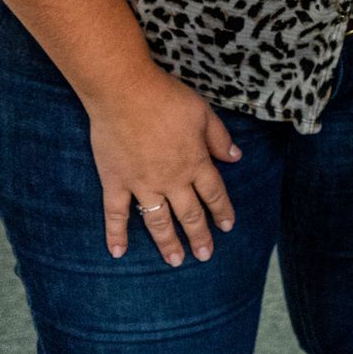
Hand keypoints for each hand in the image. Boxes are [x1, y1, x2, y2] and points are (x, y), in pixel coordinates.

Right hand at [85, 66, 240, 264]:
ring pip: (158, 222)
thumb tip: (236, 157)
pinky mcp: (115, 182)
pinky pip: (115, 214)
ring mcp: (142, 184)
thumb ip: (220, 138)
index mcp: (195, 163)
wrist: (125, 92)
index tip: (227, 226)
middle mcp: (172, 180)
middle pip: (190, 214)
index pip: (214, 194)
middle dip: (199, 236)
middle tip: (205, 255)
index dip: (222, 211)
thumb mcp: (203, 113)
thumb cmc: (167, 98)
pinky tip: (118, 253)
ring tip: (176, 261)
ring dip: (168, 243)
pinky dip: (116, 235)